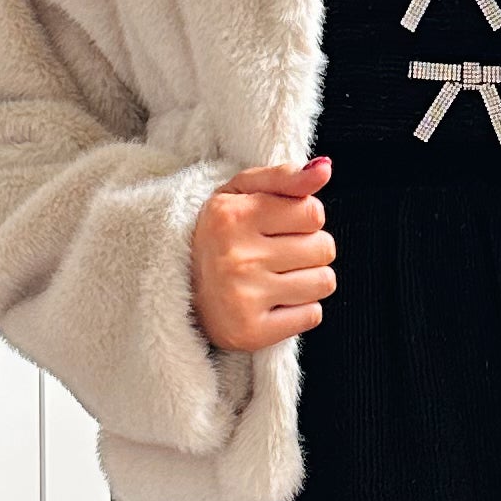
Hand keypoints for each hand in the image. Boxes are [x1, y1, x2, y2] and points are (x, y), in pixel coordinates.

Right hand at [193, 157, 335, 350]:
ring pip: (323, 282)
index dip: (304, 219)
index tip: (279, 226)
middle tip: (277, 254)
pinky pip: (312, 316)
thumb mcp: (242, 193)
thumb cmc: (220, 235)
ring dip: (308, 280)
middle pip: (324, 248)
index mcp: (233, 216)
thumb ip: (285, 177)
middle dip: (309, 249)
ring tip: (277, 278)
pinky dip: (300, 310)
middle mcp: (237, 256)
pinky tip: (273, 303)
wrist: (176, 288)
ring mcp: (243, 297)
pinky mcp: (251, 332)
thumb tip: (324, 169)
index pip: (313, 212)